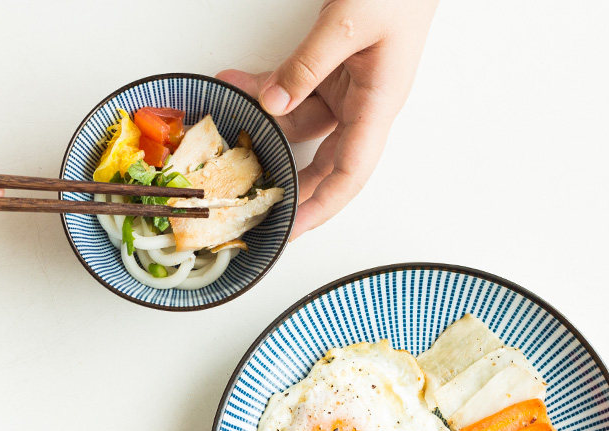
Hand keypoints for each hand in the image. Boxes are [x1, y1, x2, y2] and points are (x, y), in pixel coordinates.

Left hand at [219, 0, 436, 237]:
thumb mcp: (349, 22)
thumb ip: (307, 65)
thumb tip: (273, 104)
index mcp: (378, 105)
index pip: (348, 175)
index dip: (320, 208)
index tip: (292, 230)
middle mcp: (365, 105)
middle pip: (322, 161)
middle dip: (286, 178)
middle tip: (252, 200)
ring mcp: (350, 88)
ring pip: (301, 122)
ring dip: (265, 119)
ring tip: (231, 109)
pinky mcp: (338, 69)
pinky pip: (297, 90)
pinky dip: (269, 89)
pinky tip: (240, 83)